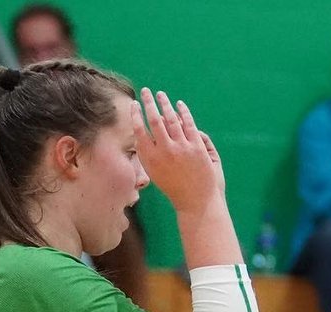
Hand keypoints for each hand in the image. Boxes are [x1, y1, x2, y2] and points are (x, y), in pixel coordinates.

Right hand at [132, 88, 225, 214]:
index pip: (139, 131)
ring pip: (171, 119)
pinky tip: (179, 104)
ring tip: (161, 94)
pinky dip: (183, 112)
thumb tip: (140, 135)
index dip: (135, 115)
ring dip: (165, 104)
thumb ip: (146, 155)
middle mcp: (164, 152)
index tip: (134, 105)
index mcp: (151, 159)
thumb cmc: (174, 188)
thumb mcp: (154, 173)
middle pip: (154, 120)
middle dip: (148, 102)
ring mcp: (181, 149)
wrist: (195, 202)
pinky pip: (189, 124)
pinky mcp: (197, 148)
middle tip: (145, 91)